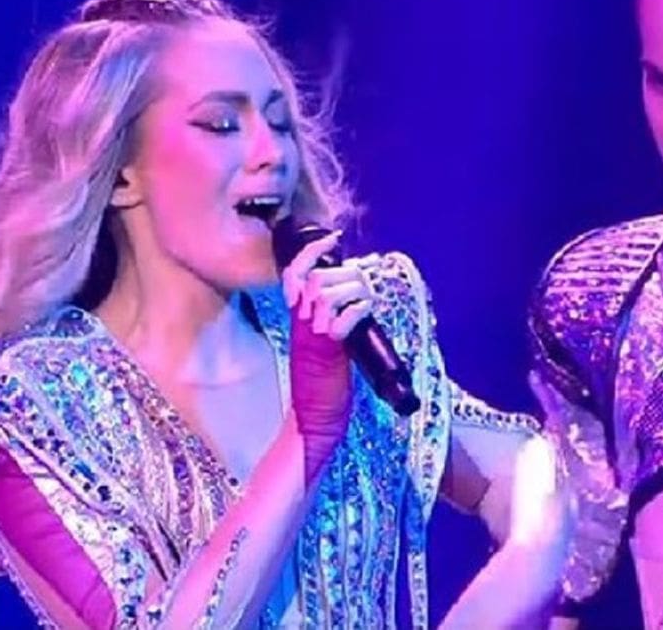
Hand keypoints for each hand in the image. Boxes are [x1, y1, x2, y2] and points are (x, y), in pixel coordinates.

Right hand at [281, 232, 375, 481]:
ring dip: (354, 292)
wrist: (312, 424)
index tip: (330, 238)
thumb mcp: (325, 347)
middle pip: (317, 278)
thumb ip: (332, 323)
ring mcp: (311, 339)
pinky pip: (338, 322)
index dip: (309, 252)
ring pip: (326, 293)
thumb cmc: (323, 388)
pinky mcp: (325, 356)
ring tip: (367, 303)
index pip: (295, 274)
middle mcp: (302, 325)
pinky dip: (356, 312)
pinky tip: (365, 316)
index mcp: (300, 320)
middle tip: (365, 285)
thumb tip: (354, 301)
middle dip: (347, 273)